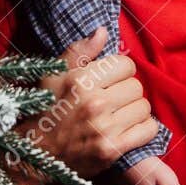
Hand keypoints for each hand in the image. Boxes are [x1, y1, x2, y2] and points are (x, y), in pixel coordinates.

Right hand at [19, 27, 159, 179]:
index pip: (126, 65)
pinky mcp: (113, 149)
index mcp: (81, 80)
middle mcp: (95, 102)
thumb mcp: (53, 75)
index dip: (120, 72)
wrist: (36, 153)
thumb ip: (79, 51)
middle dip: (127, 92)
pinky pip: (148, 130)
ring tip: (120, 115)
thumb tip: (103, 31)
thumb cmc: (45, 109)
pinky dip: (143, 129)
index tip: (111, 81)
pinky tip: (128, 129)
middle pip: (136, 86)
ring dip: (135, 111)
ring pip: (144, 107)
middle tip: (114, 100)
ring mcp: (105, 128)